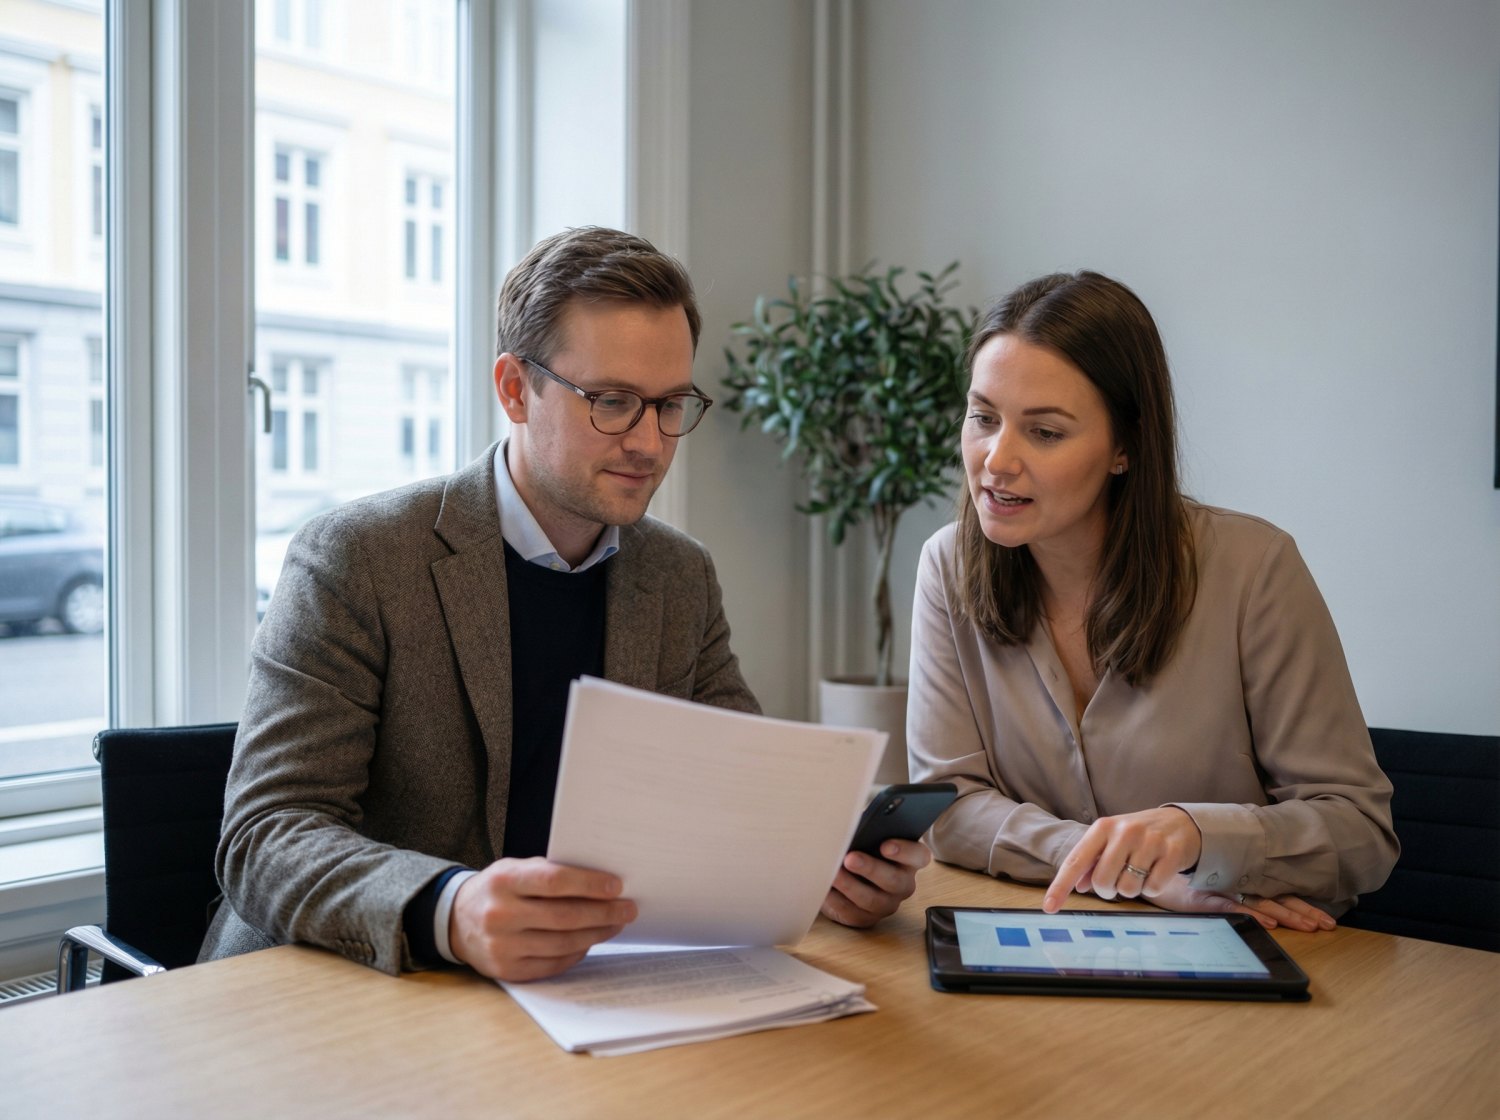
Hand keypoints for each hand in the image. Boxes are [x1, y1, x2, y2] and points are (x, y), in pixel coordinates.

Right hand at [448, 857, 636, 981]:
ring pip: (563, 943)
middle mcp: (501, 915)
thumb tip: (600, 882)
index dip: (589, 884)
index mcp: (504, 881)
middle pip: (564, 916)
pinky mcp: (507, 971)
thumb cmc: (498, 889)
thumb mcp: (514, 869)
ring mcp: (502, 946)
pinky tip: (591, 942)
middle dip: (602, 912)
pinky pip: (553, 964)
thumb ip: (549, 873)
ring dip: (596, 934)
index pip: (554, 881)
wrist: (457, 921)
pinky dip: (577, 953)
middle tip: (627, 908)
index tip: (616, 885)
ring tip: (615, 924)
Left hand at [820, 839, 930, 927]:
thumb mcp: (868, 837)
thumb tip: (853, 828)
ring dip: (850, 886)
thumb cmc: (861, 847)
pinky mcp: (865, 918)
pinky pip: (852, 913)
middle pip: (894, 881)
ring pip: (872, 900)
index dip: (905, 851)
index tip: (885, 845)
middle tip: (850, 858)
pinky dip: (836, 900)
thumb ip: (868, 833)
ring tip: (833, 873)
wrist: (847, 873)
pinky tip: (825, 887)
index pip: (918, 856)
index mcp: (909, 860)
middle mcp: (902, 885)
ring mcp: (886, 904)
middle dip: (871, 869)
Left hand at [1042, 807, 1201, 911]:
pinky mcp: (1172, 852)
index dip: (1060, 886)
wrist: (1181, 822)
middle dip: (1107, 891)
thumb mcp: (1111, 840)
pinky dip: (1152, 889)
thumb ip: (1092, 861)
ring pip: (1128, 889)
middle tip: (1117, 881)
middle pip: (1102, 882)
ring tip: (1139, 874)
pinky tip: (1156, 873)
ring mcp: (1150, 841)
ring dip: (1131, 890)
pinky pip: (1153, 889)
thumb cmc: (1138, 835)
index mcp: (1103, 827)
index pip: (1075, 861)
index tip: (1049, 907)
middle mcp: (1124, 831)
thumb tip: (1078, 887)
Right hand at [1132, 876, 1336, 931]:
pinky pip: (1231, 907)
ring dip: (1287, 914)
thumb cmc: (1173, 874)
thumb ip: (1222, 891)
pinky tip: (1269, 923)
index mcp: (1236, 880)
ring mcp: (1218, 891)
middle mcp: (1232, 884)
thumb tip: (1251, 905)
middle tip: (1328, 925)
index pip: (1274, 893)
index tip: (1323, 918)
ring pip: (1260, 903)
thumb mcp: (1203, 883)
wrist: (1142, 864)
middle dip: (1302, 911)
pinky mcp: (1201, 899)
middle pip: (1274, 898)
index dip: (1299, 904)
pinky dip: (1251, 915)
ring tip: (1310, 926)